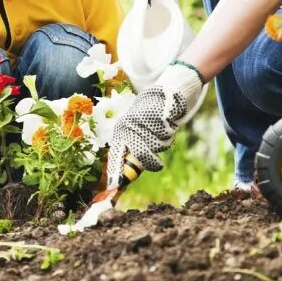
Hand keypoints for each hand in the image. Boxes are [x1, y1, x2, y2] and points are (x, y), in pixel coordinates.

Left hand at [106, 61, 205, 185]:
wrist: (160, 93)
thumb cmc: (146, 119)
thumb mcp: (135, 132)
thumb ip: (132, 151)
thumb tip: (125, 178)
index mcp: (120, 131)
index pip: (115, 155)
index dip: (115, 172)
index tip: (113, 187)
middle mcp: (128, 126)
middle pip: (140, 154)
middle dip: (150, 161)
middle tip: (156, 164)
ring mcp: (142, 120)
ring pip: (156, 145)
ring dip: (161, 142)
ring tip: (159, 130)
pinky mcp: (157, 114)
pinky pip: (166, 134)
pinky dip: (168, 132)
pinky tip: (165, 122)